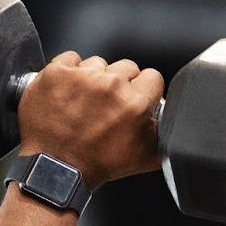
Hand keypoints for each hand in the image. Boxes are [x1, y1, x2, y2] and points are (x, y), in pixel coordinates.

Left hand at [17, 52, 165, 186]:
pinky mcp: (56, 72)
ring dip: (96, 78)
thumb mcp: (147, 157)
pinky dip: (71, 73)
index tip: (137, 97)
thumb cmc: (97, 163)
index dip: (146, 89)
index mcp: (135, 103)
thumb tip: (168, 117)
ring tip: (87, 101)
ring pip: (98, 63)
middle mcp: (110, 85)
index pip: (153, 76)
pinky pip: (71, 59)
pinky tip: (70, 92)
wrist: (57, 167)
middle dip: (122, 84)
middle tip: (110, 104)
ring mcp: (81, 76)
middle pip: (127, 66)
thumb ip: (164, 132)